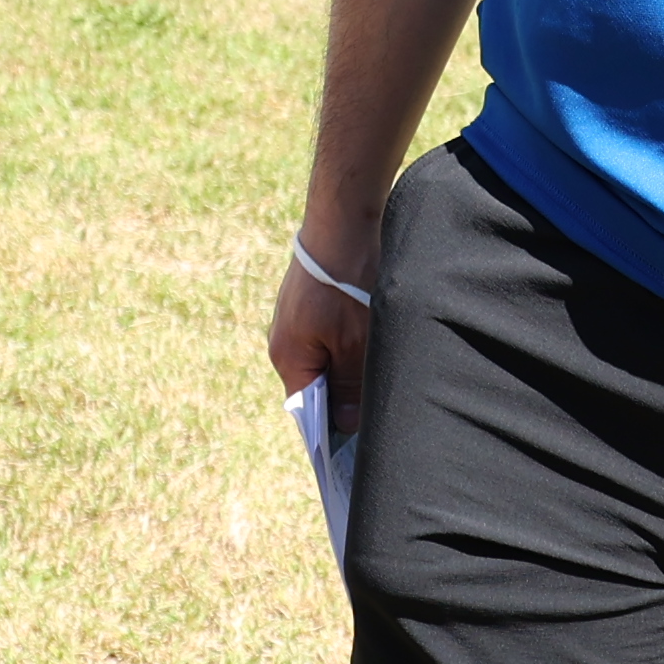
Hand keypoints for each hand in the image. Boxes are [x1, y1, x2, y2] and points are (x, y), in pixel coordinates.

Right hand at [270, 227, 376, 432]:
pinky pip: (329, 336)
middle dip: (346, 397)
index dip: (334, 429)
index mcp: (288, 356)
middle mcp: (284, 340)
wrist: (343, 219)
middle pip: (317, 386)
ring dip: (351, 368)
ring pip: (326, 360)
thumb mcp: (357, 344)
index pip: (308, 411)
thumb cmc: (348, 282)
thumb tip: (344, 426)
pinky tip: (373, 338)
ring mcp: (296, 319)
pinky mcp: (311, 302)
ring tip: (379, 369)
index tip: (361, 444)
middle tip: (378, 407)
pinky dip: (349, 344)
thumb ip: (349, 388)